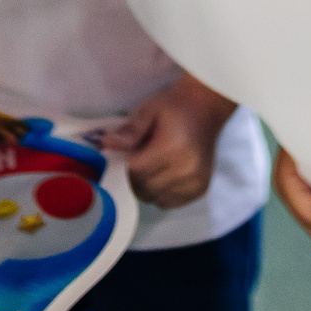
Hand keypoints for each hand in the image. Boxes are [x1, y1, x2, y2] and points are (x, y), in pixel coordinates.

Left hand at [103, 76, 236, 209]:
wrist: (206, 107)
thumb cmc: (173, 107)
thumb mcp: (148, 110)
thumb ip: (128, 131)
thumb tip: (104, 144)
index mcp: (172, 148)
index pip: (135, 170)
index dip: (125, 164)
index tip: (126, 153)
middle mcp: (186, 169)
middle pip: (143, 187)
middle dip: (134, 176)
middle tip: (138, 158)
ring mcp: (195, 182)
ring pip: (154, 198)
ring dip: (146, 187)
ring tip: (152, 166)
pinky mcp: (200, 190)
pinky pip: (168, 203)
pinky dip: (160, 193)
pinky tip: (163, 175)